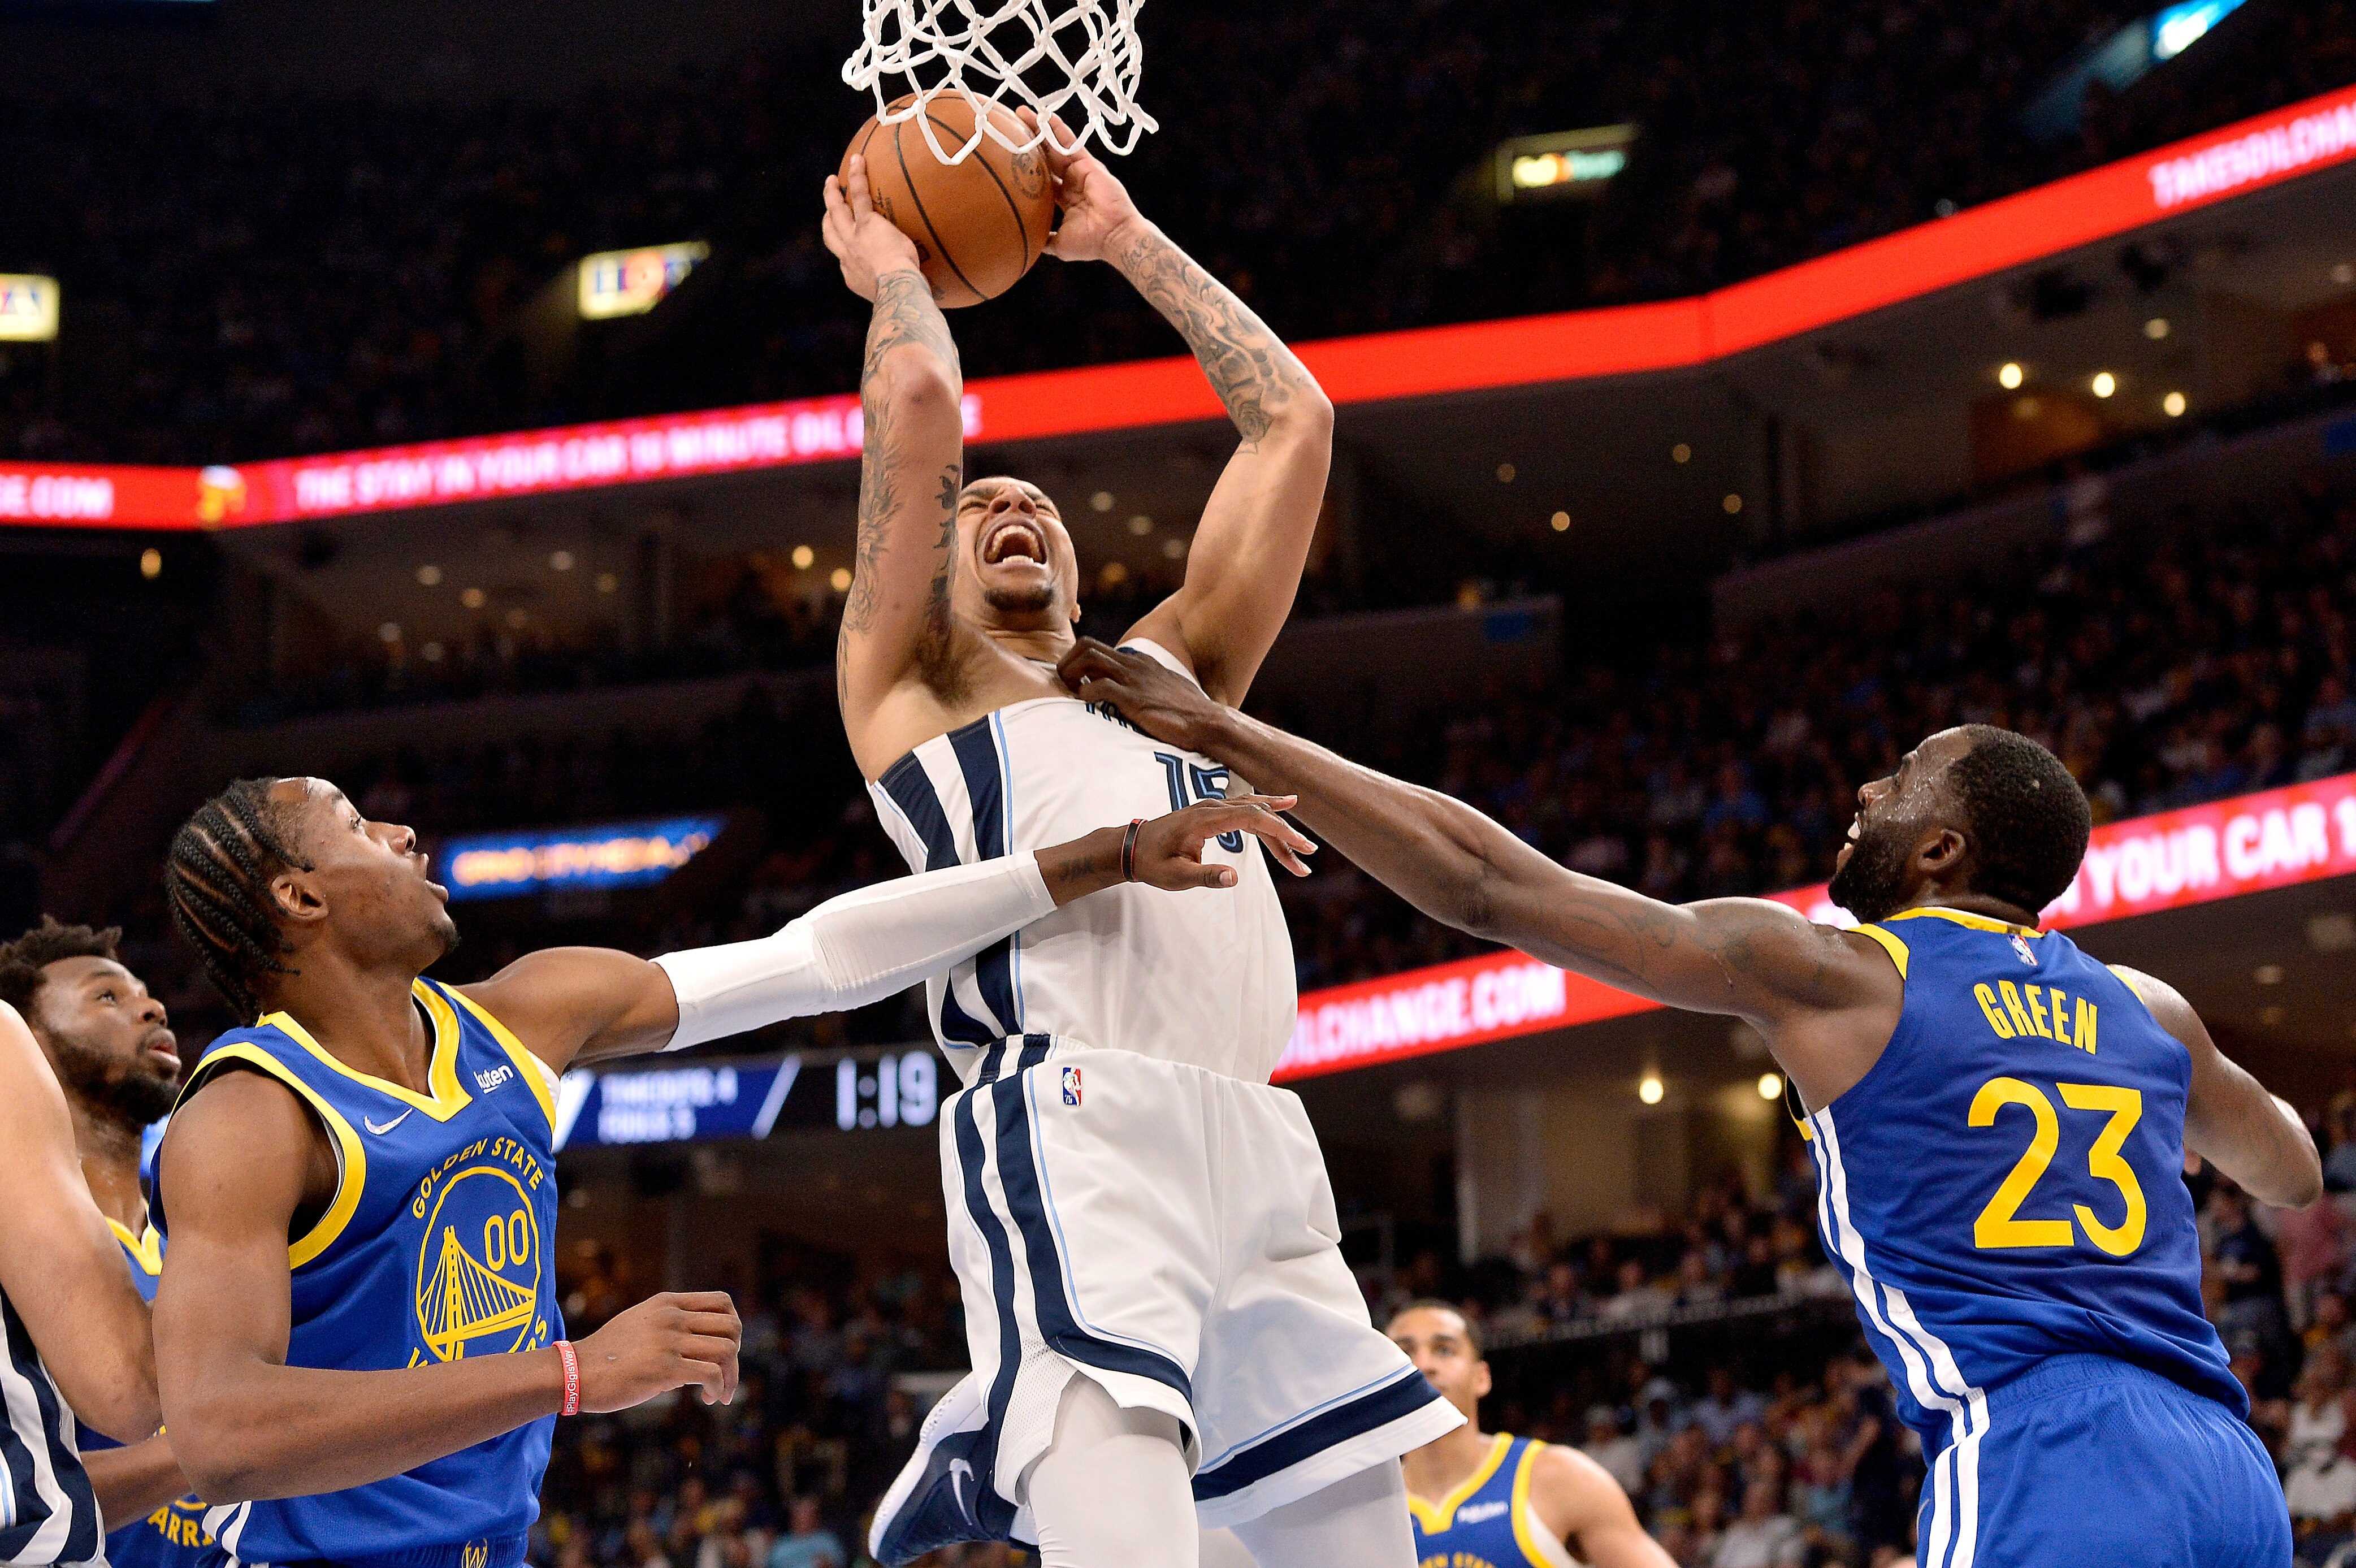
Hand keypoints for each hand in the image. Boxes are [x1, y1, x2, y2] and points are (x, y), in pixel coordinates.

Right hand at [570, 1291, 740, 1411]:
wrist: (574, 1372)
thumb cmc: (607, 1355)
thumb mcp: (640, 1324)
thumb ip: (670, 1325)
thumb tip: (702, 1346)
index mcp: (667, 1303)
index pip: (722, 1302)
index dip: (732, 1326)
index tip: (724, 1350)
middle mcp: (672, 1317)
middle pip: (732, 1326)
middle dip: (735, 1355)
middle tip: (723, 1375)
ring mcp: (668, 1341)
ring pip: (727, 1350)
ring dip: (731, 1377)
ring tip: (719, 1394)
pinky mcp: (664, 1368)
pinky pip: (711, 1374)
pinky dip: (718, 1389)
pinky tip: (707, 1399)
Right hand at [821, 155, 924, 301]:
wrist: (897, 289)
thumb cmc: (903, 296)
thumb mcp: (896, 294)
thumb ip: (900, 286)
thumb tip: (920, 291)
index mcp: (853, 274)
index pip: (843, 257)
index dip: (842, 247)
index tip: (845, 241)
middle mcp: (848, 255)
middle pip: (831, 232)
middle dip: (828, 217)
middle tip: (829, 206)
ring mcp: (854, 238)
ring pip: (838, 211)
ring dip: (833, 194)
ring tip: (833, 180)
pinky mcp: (867, 224)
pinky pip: (859, 196)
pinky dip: (857, 177)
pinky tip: (858, 161)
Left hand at [1019, 110, 1146, 263]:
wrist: (1114, 237)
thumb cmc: (1091, 243)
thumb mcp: (1061, 244)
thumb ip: (1045, 239)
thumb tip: (1027, 243)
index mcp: (1066, 198)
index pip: (1042, 177)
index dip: (1027, 166)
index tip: (1009, 156)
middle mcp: (1071, 181)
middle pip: (1046, 156)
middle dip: (1030, 141)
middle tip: (1009, 126)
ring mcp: (1079, 170)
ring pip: (1055, 145)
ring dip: (1039, 129)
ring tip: (1021, 113)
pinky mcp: (1087, 163)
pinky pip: (1069, 142)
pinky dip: (1056, 129)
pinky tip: (1043, 116)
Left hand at [1058, 637, 1229, 753]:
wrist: (1208, 722)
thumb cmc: (1187, 713)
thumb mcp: (1164, 690)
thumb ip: (1146, 686)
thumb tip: (1132, 695)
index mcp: (1140, 662)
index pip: (1098, 648)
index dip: (1080, 663)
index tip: (1077, 683)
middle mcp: (1134, 665)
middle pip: (1086, 645)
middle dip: (1068, 662)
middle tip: (1067, 686)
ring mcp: (1134, 679)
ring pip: (1088, 658)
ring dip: (1072, 674)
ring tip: (1073, 694)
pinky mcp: (1134, 698)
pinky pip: (1099, 686)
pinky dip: (1086, 695)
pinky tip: (1088, 706)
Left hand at [1133, 794, 1316, 884]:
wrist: (1131, 848)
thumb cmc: (1152, 863)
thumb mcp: (1176, 876)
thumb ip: (1206, 876)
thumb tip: (1235, 880)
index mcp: (1205, 819)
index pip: (1252, 817)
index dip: (1280, 830)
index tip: (1301, 845)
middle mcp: (1212, 807)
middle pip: (1259, 814)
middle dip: (1286, 835)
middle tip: (1309, 854)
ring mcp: (1213, 807)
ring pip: (1254, 812)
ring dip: (1278, 828)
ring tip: (1303, 844)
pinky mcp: (1213, 812)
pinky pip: (1245, 808)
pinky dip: (1267, 810)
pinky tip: (1285, 803)